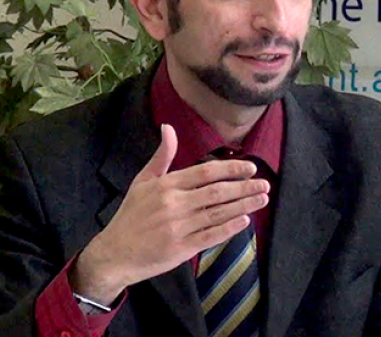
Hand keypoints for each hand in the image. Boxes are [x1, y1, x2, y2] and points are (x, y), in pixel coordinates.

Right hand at [70, 124, 269, 304]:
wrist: (115, 253)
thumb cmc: (131, 215)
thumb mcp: (142, 181)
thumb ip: (161, 156)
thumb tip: (168, 127)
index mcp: (166, 185)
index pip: (205, 172)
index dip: (230, 169)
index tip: (250, 167)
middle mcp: (174, 204)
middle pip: (216, 192)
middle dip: (244, 187)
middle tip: (265, 184)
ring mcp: (178, 227)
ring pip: (218, 214)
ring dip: (244, 205)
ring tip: (262, 199)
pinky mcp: (181, 249)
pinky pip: (210, 236)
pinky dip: (229, 228)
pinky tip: (245, 221)